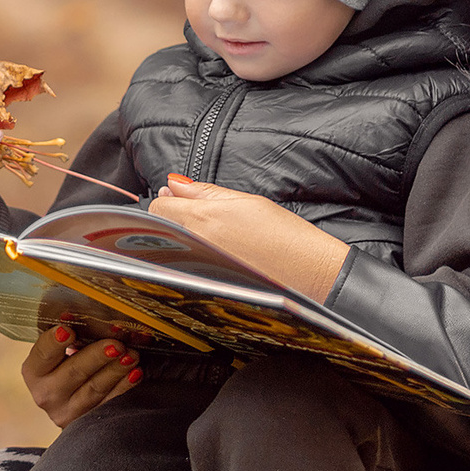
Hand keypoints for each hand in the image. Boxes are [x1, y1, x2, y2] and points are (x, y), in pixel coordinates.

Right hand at [21, 324, 139, 427]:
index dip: (54, 343)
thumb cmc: (64, 365)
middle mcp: (46, 394)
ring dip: (115, 370)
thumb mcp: (58, 352)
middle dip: (97, 356)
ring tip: (131, 355)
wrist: (68, 402)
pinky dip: (124, 388)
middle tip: (116, 344)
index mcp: (34, 371)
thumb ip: (67, 337)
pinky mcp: (87, 422)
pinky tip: (135, 373)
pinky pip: (109, 403)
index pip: (42, 354)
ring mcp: (67, 412)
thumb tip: (89, 312)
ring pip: (94, 389)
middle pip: (73, 372)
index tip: (67, 331)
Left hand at [146, 175, 351, 301]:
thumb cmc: (288, 238)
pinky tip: (216, 255)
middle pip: (159, 228)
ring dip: (180, 239)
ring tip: (214, 237)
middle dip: (171, 219)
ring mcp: (197, 269)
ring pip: (170, 248)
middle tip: (200, 217)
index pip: (158, 207)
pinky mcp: (205, 286)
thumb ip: (205, 192)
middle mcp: (194, 246)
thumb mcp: (248, 202)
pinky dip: (191, 258)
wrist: (312, 276)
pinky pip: (184, 267)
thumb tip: (174, 184)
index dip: (167, 200)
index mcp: (203, 219)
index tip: (181, 200)